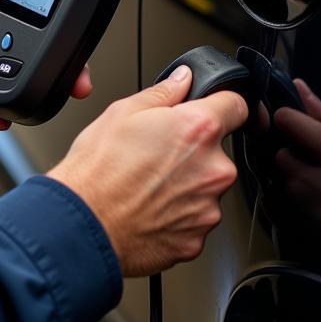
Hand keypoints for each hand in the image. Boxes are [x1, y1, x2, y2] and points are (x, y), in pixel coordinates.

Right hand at [48, 67, 246, 276]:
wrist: (84, 225)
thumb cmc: (98, 171)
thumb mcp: (122, 112)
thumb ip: (164, 93)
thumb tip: (182, 81)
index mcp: (198, 130)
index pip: (236, 106)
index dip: (221, 104)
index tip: (211, 110)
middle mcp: (213, 170)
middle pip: (218, 151)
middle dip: (193, 151)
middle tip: (157, 154)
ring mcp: (208, 208)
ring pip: (205, 187)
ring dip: (185, 184)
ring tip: (146, 184)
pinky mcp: (197, 240)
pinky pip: (193, 219)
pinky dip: (176, 214)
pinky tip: (148, 207)